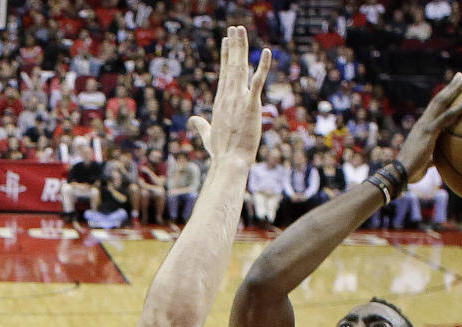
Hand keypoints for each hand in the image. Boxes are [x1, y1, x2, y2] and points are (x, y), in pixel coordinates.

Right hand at [187, 27, 270, 163]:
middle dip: (233, 45)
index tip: (227, 41)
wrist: (229, 162)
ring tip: (241, 30)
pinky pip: (259, 82)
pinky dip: (263, 66)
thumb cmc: (221, 153)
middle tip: (234, 28)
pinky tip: (268, 52)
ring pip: (241, 68)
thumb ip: (201, 125)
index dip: (226, 56)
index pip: (224, 74)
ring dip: (241, 47)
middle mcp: (228, 97)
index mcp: (221, 102)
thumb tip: (193, 120)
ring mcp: (239, 100)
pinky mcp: (251, 105)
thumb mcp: (208, 136)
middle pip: (232, 66)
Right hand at [397, 72, 461, 181]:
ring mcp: (426, 124)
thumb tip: (436, 162)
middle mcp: (424, 122)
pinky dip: (461, 107)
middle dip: (451, 86)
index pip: (435, 108)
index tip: (453, 88)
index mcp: (422, 128)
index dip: (444, 97)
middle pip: (439, 99)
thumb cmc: (410, 171)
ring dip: (455, 88)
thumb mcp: (423, 163)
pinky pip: (448, 116)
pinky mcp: (430, 131)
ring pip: (443, 101)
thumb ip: (430, 159)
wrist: (400, 172)